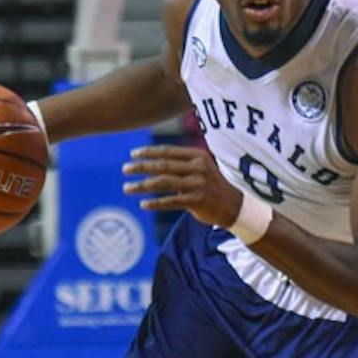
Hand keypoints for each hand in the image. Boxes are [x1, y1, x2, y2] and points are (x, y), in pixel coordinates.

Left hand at [123, 145, 242, 227]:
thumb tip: (152, 162)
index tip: (133, 155)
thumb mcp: (200, 168)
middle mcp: (198, 168)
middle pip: (162, 165)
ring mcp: (197, 184)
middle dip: (141, 167)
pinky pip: (171, 201)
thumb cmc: (211, 186)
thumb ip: (181, 164)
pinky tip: (143, 204)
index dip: (148, 152)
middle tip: (125, 169)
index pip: (167, 151)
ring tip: (127, 188)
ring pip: (163, 183)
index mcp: (197, 156)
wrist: (233, 205)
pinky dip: (155, 203)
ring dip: (142, 185)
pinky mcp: (197, 201)